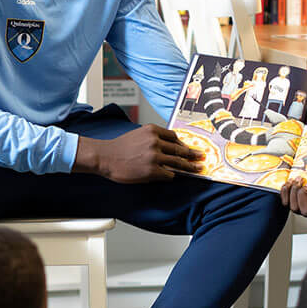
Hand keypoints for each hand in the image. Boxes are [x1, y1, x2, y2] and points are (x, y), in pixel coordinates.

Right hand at [74, 124, 203, 183]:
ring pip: (178, 162)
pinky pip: (169, 174)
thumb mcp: (138, 134)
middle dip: (192, 154)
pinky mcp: (152, 171)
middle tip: (201, 157)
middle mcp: (155, 142)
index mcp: (152, 130)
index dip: (183, 143)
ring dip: (189, 166)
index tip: (190, 147)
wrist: (105, 157)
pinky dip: (173, 176)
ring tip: (197, 168)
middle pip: (179, 149)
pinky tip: (175, 176)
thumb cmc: (119, 147)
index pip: (174, 136)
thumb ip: (153, 138)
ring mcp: (154, 157)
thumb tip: (169, 147)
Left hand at [280, 181, 306, 217]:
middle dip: (304, 195)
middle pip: (306, 211)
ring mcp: (301, 210)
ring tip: (297, 180)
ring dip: (294, 192)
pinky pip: (285, 203)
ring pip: (294, 208)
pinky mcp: (291, 204)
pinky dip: (286, 192)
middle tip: (306, 182)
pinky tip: (289, 183)